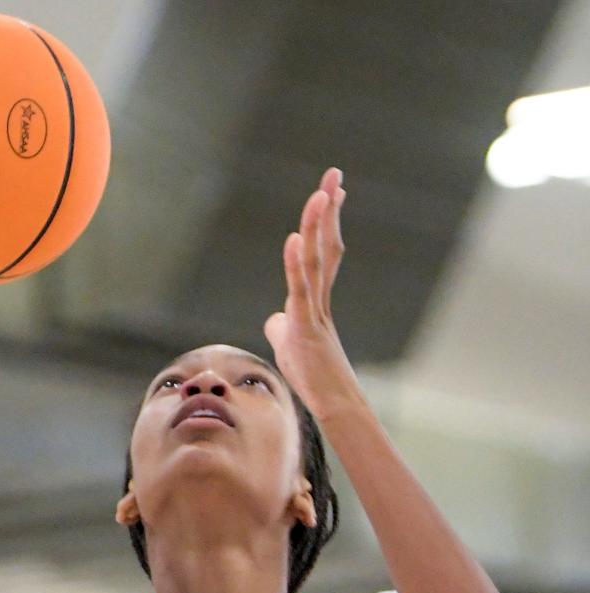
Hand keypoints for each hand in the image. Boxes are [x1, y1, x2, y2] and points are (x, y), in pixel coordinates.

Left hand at [263, 168, 358, 421]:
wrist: (335, 404)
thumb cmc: (314, 379)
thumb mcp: (290, 346)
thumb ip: (282, 327)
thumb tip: (273, 318)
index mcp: (317, 301)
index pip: (325, 253)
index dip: (327, 222)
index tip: (334, 191)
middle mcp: (320, 300)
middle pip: (326, 245)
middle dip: (329, 208)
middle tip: (334, 173)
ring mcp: (316, 312)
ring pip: (317, 262)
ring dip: (317, 227)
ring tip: (319, 194)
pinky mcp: (307, 328)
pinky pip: (301, 291)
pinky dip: (296, 264)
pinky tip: (294, 239)